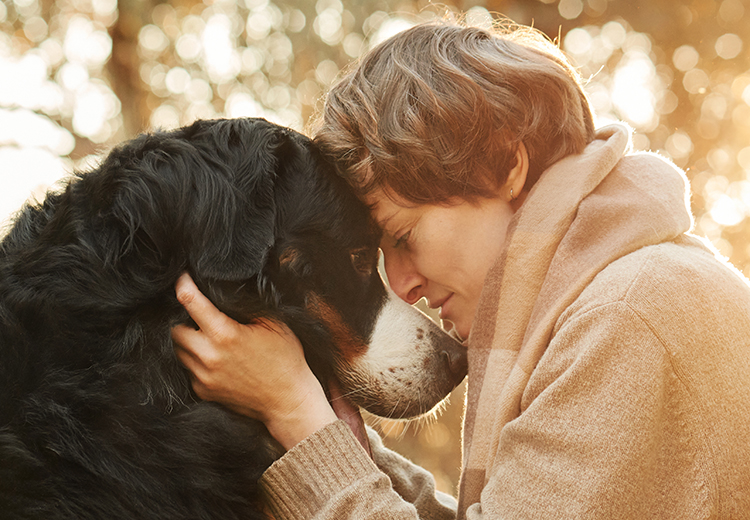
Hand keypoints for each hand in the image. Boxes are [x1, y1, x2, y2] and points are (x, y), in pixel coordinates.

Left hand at [171, 273, 336, 449]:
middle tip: (197, 314)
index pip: (190, 302)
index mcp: (226, 335)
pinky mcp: (203, 391)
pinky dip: (195, 360)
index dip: (183, 285)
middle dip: (182, 318)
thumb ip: (246, 306)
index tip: (182, 277)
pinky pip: (188, 370)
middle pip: (174, 329)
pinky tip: (214, 357)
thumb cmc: (285, 359)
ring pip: (177, 351)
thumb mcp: (273, 323)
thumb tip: (225, 291)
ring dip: (187, 340)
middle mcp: (209, 357)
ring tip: (205, 335)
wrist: (288, 401)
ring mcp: (203, 377)